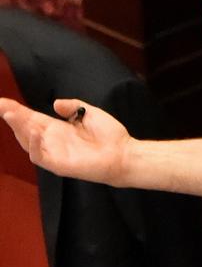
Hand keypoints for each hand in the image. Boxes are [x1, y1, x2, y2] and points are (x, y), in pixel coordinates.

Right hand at [0, 97, 131, 184]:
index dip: (16, 110)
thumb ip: (72, 106)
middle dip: (12, 116)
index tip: (1, 101)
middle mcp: (52, 141)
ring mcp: (54, 154)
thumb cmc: (109, 135)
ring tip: (11, 114)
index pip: (31, 118)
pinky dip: (34, 145)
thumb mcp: (89, 112)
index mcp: (57, 129)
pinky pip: (40, 157)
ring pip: (28, 142)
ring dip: (19, 128)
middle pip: (25, 128)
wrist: (124, 153)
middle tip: (1, 105)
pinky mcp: (59, 165)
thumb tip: (54, 103)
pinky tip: (33, 132)